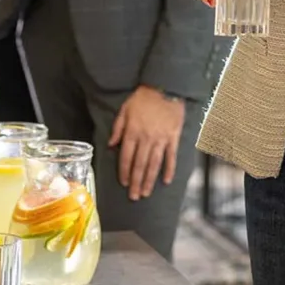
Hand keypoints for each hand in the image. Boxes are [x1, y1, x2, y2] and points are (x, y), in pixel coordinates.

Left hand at [109, 86, 185, 200]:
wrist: (167, 86)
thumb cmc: (144, 97)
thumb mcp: (125, 109)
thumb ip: (117, 128)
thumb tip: (110, 145)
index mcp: (132, 133)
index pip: (126, 158)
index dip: (124, 172)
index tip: (123, 184)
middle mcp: (146, 139)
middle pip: (139, 165)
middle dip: (136, 182)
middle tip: (134, 197)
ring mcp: (161, 139)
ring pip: (154, 164)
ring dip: (149, 180)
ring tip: (146, 193)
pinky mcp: (173, 136)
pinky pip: (171, 155)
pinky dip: (169, 169)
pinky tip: (167, 180)